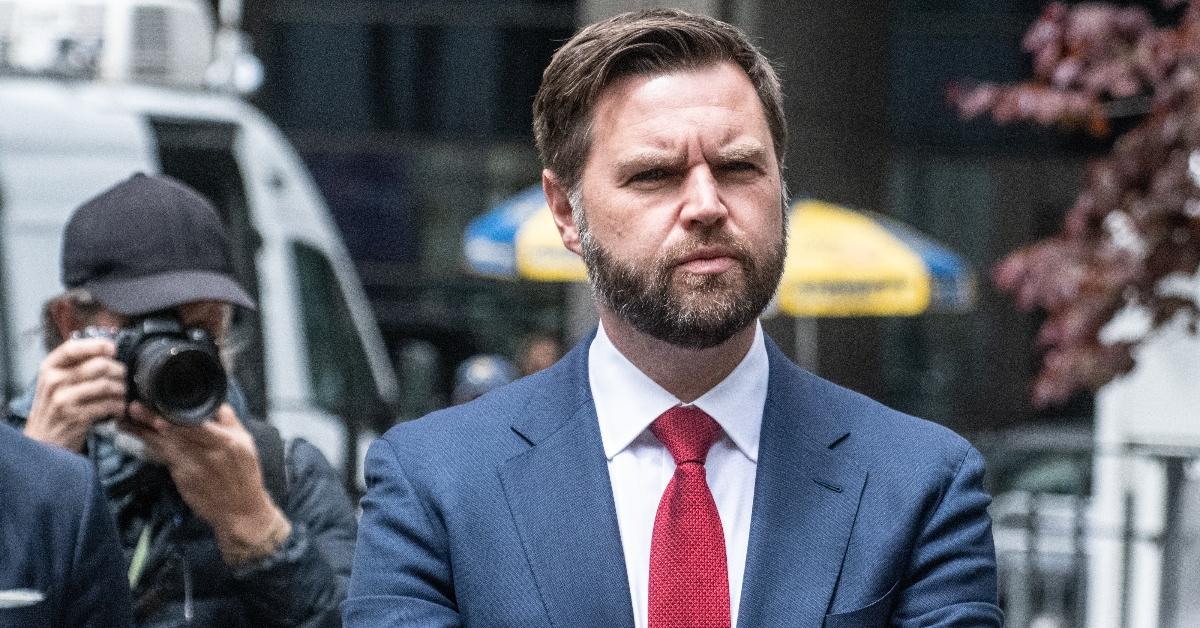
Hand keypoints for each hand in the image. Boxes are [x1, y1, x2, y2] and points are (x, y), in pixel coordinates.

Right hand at [24, 338, 126, 451]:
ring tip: (121, 394)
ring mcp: (63, 400)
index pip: (72, 348)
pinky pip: (107, 405)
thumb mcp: (56, 382)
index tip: (112, 348)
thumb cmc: (56, 408)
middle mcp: (53, 381)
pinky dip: (118, 406)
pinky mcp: (75, 417)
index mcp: (49, 368)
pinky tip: (118, 408)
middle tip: (123, 377)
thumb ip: (75, 365)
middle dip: (118, 370)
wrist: (42, 441)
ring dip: (121, 389)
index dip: (96, 345)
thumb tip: (108, 348)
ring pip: (106, 385)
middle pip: (98, 365)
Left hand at [119, 402, 291, 565]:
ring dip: (143, 432)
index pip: (198, 424)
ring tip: (124, 421)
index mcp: (226, 441)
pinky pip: (164, 458)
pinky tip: (135, 436)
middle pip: (176, 432)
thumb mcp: (246, 445)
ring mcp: (193, 467)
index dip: (176, 415)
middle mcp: (208, 453)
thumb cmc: (244, 476)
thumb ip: (230, 422)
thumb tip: (216, 404)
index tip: (159, 401)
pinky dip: (149, 446)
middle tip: (134, 407)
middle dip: (153, 419)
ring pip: (165, 445)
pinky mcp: (183, 478)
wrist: (241, 511)